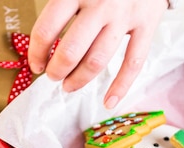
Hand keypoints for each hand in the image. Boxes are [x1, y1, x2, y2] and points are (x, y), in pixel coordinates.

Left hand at [28, 0, 167, 108]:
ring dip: (79, 79)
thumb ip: (60, 1)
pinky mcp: (147, 24)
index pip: (47, 29)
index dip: (36, 52)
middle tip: (53, 76)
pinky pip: (133, 63)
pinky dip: (121, 86)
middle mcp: (100, 4)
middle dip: (57, 70)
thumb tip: (39, 35)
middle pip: (71, 50)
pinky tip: (109, 102)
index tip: (35, 64)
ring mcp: (124, 16)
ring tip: (69, 85)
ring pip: (98, 60)